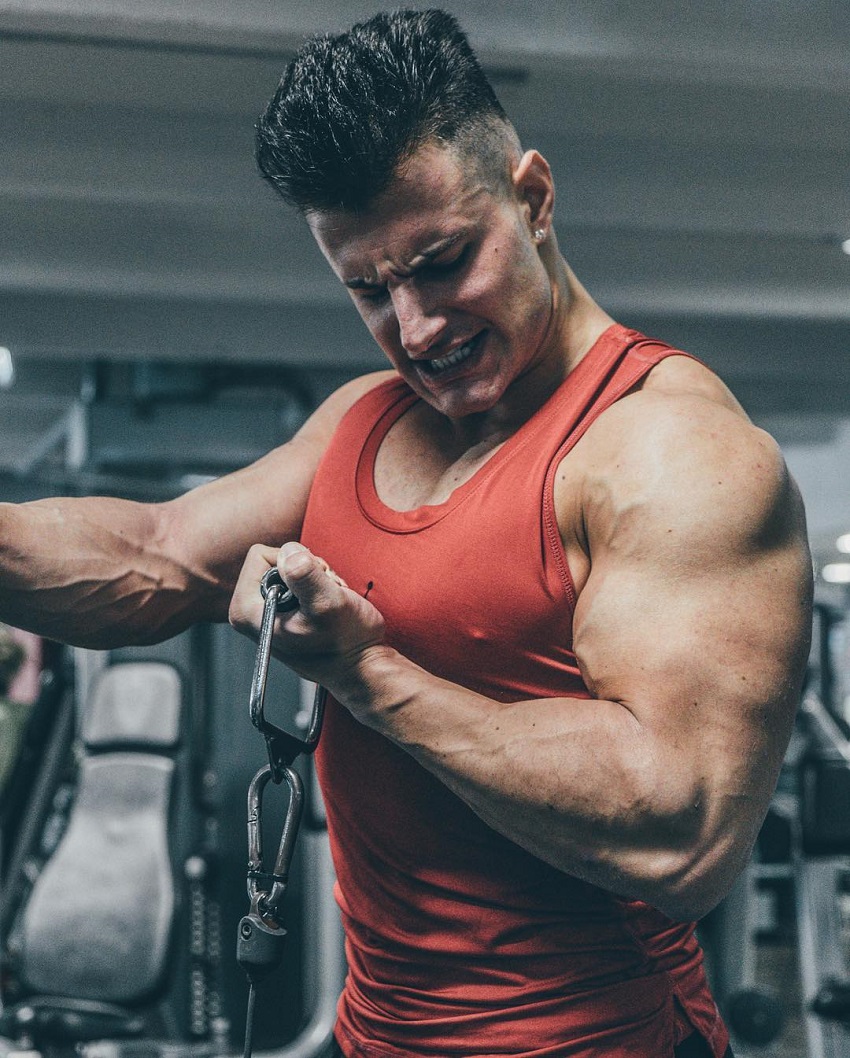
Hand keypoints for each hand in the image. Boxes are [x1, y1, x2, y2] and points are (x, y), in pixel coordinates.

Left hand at [229, 541, 385, 692]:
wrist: (362, 667)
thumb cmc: (346, 645)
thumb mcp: (327, 604)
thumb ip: (304, 576)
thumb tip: (289, 552)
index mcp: (247, 610)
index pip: (260, 555)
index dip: (293, 564)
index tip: (310, 587)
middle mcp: (250, 611)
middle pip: (276, 560)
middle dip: (306, 571)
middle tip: (323, 594)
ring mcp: (268, 611)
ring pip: (290, 567)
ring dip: (317, 578)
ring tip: (329, 601)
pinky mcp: (284, 610)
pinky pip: (299, 579)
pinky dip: (319, 585)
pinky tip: (329, 605)